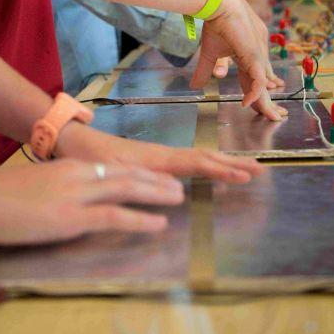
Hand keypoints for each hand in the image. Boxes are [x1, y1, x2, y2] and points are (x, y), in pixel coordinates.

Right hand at [0, 159, 183, 245]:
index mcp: (69, 168)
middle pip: (127, 174)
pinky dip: (140, 219)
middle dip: (155, 180)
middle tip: (177, 186)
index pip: (113, 168)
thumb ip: (55, 188)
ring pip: (127, 189)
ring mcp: (76, 195)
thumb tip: (63, 199)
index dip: (138, 173)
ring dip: (156, 194)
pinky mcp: (71, 217)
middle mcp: (78, 175)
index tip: (156, 177)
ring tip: (177, 198)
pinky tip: (158, 223)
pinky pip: (114, 217)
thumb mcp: (35, 184)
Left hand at [56, 123, 264, 182]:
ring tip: (247, 167)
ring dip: (223, 162)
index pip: (197, 163)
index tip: (246, 174)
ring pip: (197, 158)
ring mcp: (158, 156)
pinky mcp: (152, 160)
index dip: (222, 170)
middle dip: (232, 163)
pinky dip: (206, 164)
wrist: (72, 141)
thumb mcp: (112, 172)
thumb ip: (141, 180)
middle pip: (204, 157)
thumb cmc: (89, 157)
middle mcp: (162, 155)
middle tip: (261, 169)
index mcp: (156, 158)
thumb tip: (176, 191)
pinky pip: (187, 161)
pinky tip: (211, 169)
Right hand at [189, 0, 287, 121]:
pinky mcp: (255, 56)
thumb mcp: (210, 54)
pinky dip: (254, 94)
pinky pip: (258, 80)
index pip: (256, 80)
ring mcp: (258, 56)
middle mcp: (257, 57)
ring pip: (264, 85)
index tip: (263, 107)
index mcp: (249, 56)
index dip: (259, 94)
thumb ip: (205, 70)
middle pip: (265, 85)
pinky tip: (247, 103)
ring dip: (267, 103)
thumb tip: (194, 87)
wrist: (219, 5)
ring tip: (273, 116)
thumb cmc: (216, 23)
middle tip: (278, 116)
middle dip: (270, 102)